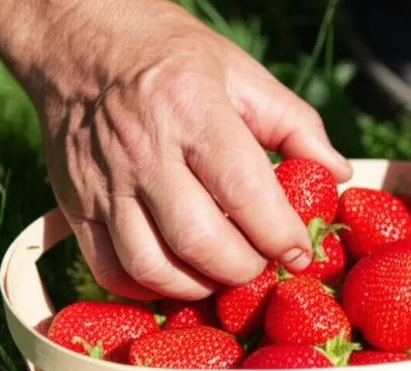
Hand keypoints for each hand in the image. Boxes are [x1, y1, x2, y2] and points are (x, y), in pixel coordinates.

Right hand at [0, 0, 350, 300]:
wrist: (75, 41)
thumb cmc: (167, 55)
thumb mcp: (239, 70)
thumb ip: (294, 123)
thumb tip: (337, 173)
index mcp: (191, 109)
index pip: (244, 190)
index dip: (280, 234)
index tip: (300, 252)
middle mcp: (144, 151)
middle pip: (200, 241)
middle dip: (245, 269)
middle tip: (263, 264)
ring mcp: (103, 183)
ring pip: (153, 267)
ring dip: (200, 287)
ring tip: (222, 273)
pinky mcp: (73, 206)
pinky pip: (110, 270)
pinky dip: (148, 288)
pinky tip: (176, 274)